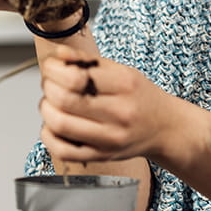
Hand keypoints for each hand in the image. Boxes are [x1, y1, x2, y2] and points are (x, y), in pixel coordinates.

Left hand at [38, 45, 178, 165]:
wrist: (164, 127)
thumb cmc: (140, 96)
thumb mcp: (122, 71)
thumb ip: (88, 61)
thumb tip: (58, 54)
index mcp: (125, 85)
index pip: (76, 76)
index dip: (54, 69)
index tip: (50, 66)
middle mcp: (120, 113)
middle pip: (65, 100)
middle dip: (48, 88)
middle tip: (49, 83)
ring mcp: (111, 138)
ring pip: (60, 124)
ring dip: (46, 109)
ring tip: (51, 102)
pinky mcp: (102, 156)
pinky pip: (63, 150)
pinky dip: (48, 136)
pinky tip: (53, 125)